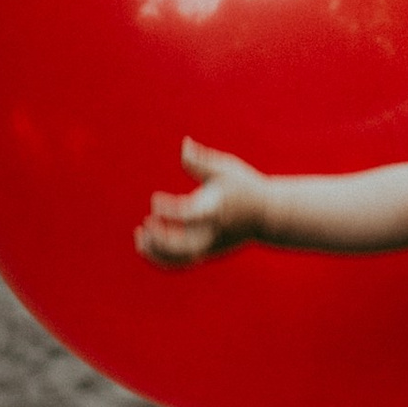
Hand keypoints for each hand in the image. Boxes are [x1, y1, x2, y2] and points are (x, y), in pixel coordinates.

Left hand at [136, 137, 269, 264]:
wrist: (267, 214)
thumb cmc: (245, 187)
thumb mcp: (226, 169)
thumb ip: (202, 160)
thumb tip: (184, 144)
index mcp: (215, 210)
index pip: (188, 216)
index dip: (167, 210)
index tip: (155, 199)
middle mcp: (212, 232)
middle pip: (182, 247)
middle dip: (160, 239)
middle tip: (146, 222)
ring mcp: (210, 245)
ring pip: (180, 258)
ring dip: (156, 252)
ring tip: (140, 236)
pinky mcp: (208, 252)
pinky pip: (182, 262)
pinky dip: (162, 259)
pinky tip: (146, 246)